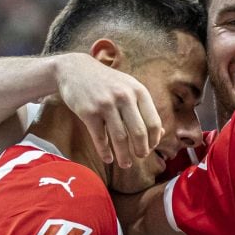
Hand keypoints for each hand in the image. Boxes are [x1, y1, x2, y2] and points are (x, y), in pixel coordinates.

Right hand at [53, 53, 162, 168]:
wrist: (75, 70)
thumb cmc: (107, 83)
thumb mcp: (129, 88)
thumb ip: (144, 108)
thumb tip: (159, 133)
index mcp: (138, 91)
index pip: (153, 122)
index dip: (154, 139)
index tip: (151, 147)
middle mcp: (124, 96)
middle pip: (139, 133)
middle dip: (141, 150)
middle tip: (140, 157)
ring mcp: (105, 104)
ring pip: (120, 138)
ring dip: (124, 156)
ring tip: (126, 164)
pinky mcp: (88, 112)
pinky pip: (100, 138)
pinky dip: (105, 152)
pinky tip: (108, 158)